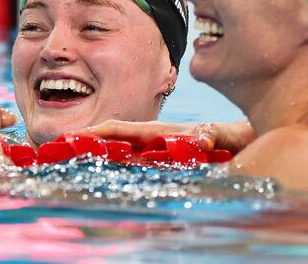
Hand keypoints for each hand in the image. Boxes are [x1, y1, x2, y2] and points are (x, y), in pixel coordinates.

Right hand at [72, 120, 255, 153]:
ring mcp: (159, 150)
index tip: (72, 137)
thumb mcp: (229, 137)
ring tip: (69, 163)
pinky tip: (104, 178)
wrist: (250, 140)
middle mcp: (157, 139)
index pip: (123, 129)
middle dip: (86, 143)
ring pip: (122, 152)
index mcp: (164, 132)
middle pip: (114, 139)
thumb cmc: (238, 138)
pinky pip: (136, 164)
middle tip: (57, 152)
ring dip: (97, 155)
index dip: (97, 132)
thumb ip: (218, 135)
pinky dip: (117, 166)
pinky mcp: (165, 162)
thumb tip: (206, 136)